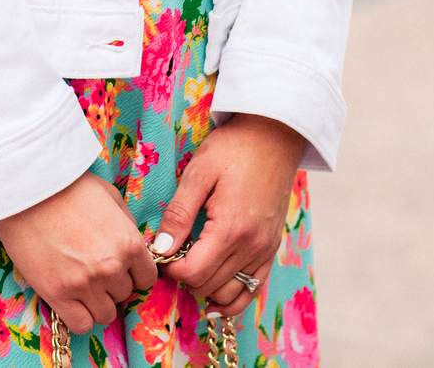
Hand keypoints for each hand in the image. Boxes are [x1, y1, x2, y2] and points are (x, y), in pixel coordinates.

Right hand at [0, 172, 158, 334]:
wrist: (25, 190)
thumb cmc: (66, 186)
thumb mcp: (109, 196)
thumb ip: (126, 225)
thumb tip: (133, 245)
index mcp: (128, 243)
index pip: (146, 279)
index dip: (133, 274)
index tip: (120, 268)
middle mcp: (111, 267)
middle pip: (124, 295)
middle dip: (112, 283)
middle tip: (92, 267)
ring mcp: (84, 284)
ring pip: (106, 314)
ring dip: (96, 302)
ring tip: (80, 283)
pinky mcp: (57, 294)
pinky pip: (82, 324)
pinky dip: (79, 316)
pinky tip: (70, 299)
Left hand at [153, 114, 305, 318]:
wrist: (274, 136)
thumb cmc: (233, 148)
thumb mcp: (198, 173)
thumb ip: (179, 214)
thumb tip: (160, 248)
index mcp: (231, 228)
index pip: (193, 273)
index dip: (170, 268)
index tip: (160, 251)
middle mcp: (252, 246)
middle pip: (208, 286)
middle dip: (184, 277)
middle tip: (171, 256)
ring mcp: (265, 250)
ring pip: (230, 294)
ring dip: (205, 288)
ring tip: (190, 268)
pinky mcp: (272, 248)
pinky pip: (254, 288)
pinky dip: (233, 298)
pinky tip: (215, 297)